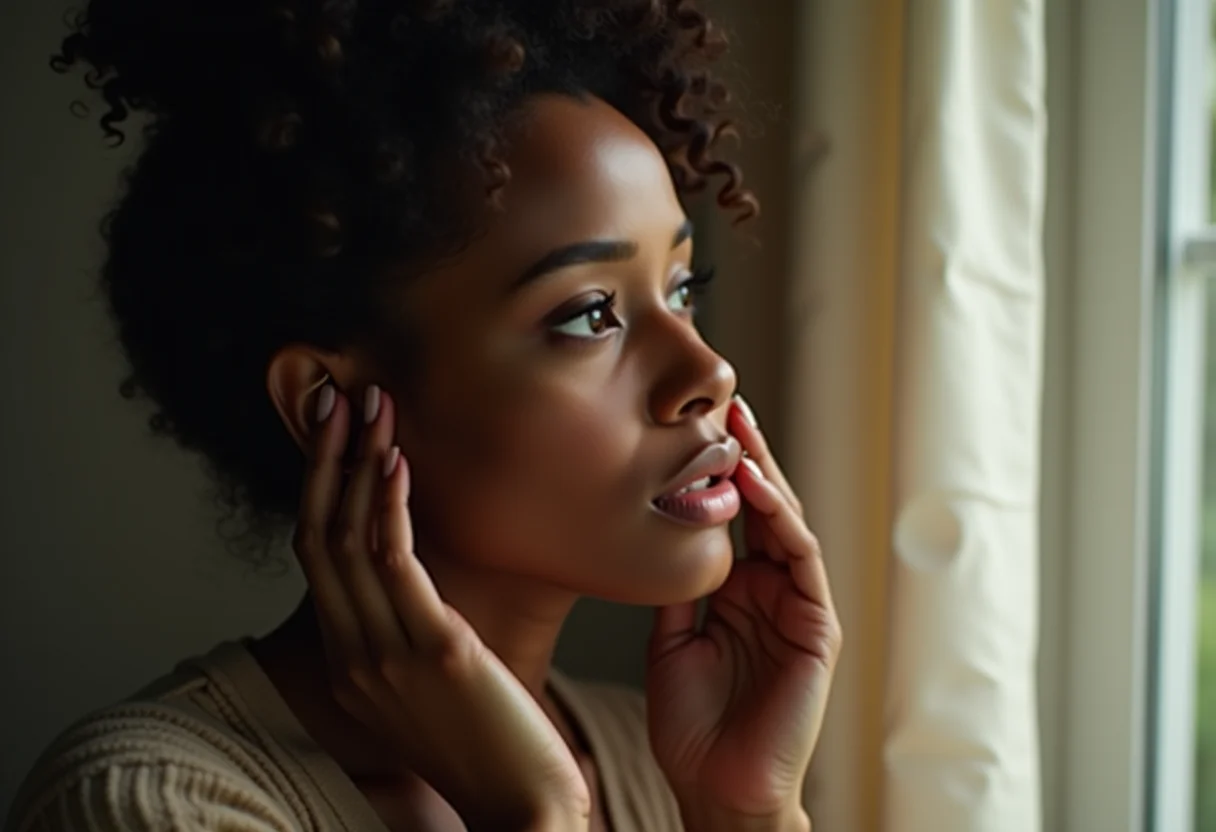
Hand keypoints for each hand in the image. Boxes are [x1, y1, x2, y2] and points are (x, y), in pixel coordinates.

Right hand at [293, 383, 589, 831]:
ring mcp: (383, 655)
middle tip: (343, 395)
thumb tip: (421, 587)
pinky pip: (393, 561)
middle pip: (317, 533)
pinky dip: (388, 503)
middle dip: (328, 458)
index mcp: (347, 662)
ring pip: (348, 536)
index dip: (320, 485)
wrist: (520, 809)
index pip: (316, 554)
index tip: (335, 431)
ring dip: (357, 461)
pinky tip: (398, 460)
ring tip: (373, 404)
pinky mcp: (431, 651)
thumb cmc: (488, 746)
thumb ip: (412, 636)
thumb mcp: (431, 686)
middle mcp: (351, 656)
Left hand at [645, 397, 840, 829]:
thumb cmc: (692, 727)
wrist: (718, 788)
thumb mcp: (670, 641)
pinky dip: (783, 521)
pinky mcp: (816, 625)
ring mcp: (795, 606)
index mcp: (736, 593)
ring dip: (766, 476)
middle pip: (763, 509)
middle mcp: (770, 591)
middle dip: (747, 458)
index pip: (731, 519)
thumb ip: (676, 588)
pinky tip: (760, 489)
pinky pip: (802, 562)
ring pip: (786, 524)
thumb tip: (662, 528)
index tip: (695, 428)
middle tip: (727, 407)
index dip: (718, 474)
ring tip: (741, 433)